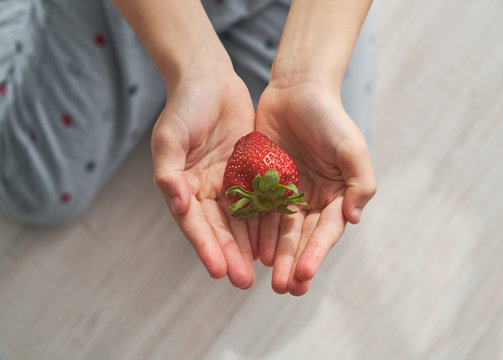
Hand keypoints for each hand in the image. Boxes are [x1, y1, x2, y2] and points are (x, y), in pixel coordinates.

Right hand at [151, 70, 256, 288]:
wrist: (209, 78)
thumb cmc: (184, 105)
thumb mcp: (170, 136)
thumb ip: (168, 171)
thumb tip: (177, 204)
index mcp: (182, 186)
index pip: (194, 224)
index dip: (205, 247)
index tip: (218, 270)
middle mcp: (204, 190)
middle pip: (219, 229)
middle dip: (230, 255)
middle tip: (243, 282)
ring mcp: (227, 183)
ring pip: (240, 220)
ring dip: (249, 245)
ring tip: (262, 270)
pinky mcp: (247, 172)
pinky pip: (258, 199)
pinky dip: (264, 219)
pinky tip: (275, 238)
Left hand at [255, 83, 376, 295]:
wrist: (297, 88)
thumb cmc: (329, 116)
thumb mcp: (351, 147)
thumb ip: (359, 182)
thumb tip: (354, 219)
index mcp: (336, 195)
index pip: (326, 231)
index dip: (316, 254)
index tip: (304, 276)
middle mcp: (312, 199)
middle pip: (302, 237)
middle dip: (294, 263)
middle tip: (283, 288)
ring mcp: (287, 193)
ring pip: (279, 230)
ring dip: (275, 254)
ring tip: (267, 278)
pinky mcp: (264, 183)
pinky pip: (258, 210)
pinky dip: (255, 230)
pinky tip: (250, 249)